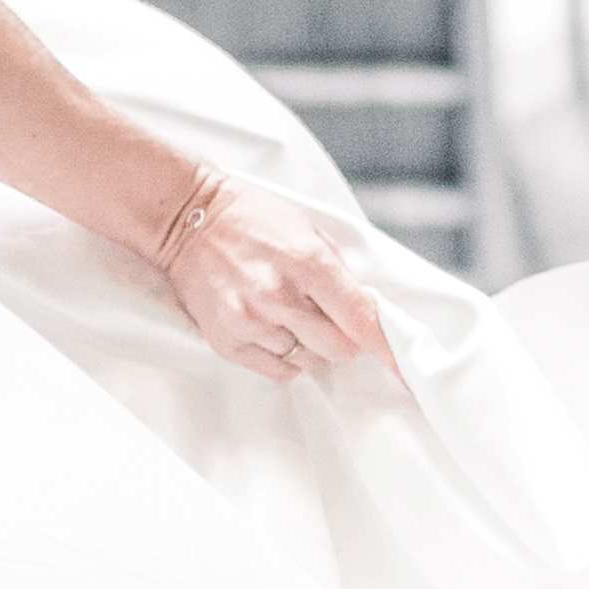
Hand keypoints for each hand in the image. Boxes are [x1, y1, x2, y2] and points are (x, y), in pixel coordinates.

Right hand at [151, 168, 396, 381]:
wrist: (185, 219)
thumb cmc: (250, 218)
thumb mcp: (307, 229)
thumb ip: (338, 273)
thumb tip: (365, 314)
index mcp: (307, 262)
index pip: (360, 319)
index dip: (386, 346)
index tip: (403, 368)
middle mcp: (278, 297)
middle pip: (338, 348)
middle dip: (342, 338)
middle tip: (327, 317)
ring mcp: (250, 322)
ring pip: (307, 361)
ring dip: (307, 344)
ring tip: (285, 312)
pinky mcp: (227, 341)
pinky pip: (277, 370)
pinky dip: (283, 355)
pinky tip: (269, 326)